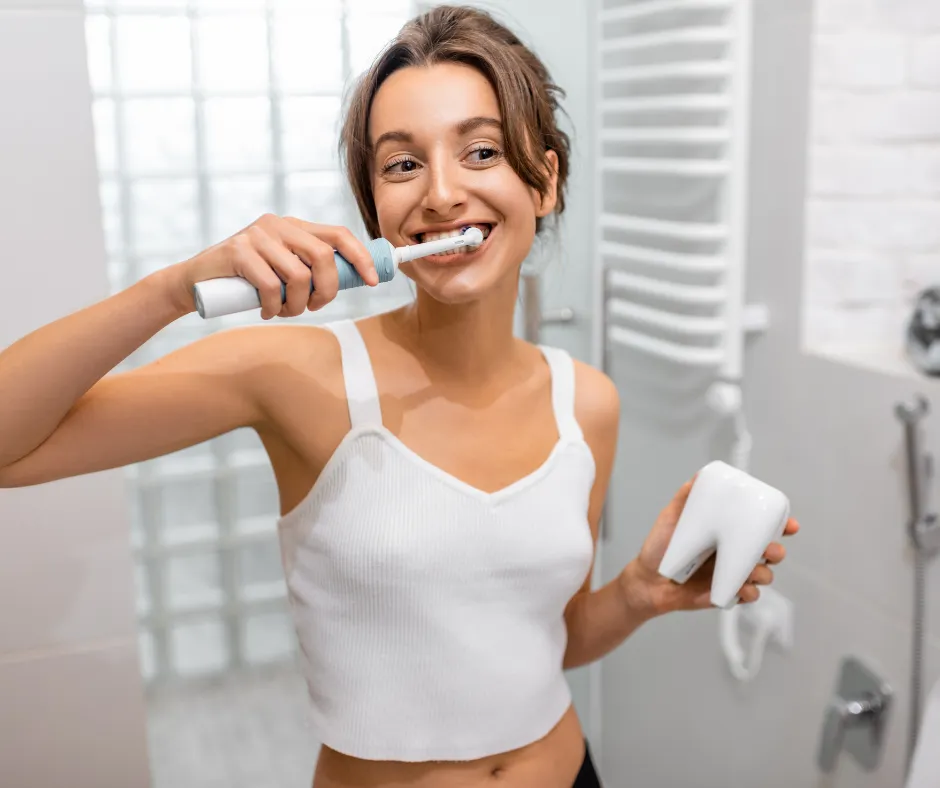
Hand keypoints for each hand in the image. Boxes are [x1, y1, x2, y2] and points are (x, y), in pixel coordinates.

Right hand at [165, 214, 378, 319]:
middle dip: (326, 291)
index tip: (371, 282)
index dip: (360, 258)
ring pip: (298, 276)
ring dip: (296, 305)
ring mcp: (257, 235)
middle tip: (313, 307)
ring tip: (283, 311)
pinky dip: (272, 307)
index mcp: (294, 226)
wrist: (196, 282)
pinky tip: (265, 312)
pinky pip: (271, 285)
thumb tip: (352, 280)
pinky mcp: (238, 251)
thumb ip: (310, 270)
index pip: (338, 234)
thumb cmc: (247, 281)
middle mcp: (278, 224)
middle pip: (324, 257)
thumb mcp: (283, 270)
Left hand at [619, 476, 799, 618]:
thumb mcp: (671, 517)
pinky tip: (741, 589)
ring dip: (764, 573)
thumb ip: (685, 497)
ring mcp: (732, 575)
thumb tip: (699, 476)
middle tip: (768, 550)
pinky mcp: (727, 594)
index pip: (761, 527)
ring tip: (750, 572)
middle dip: (777, 551)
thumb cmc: (660, 546)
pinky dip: (749, 592)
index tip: (790, 525)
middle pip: (771, 552)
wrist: (647, 579)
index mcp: (728, 533)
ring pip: (764, 574)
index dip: (781, 525)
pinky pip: (749, 595)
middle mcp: (735, 553)